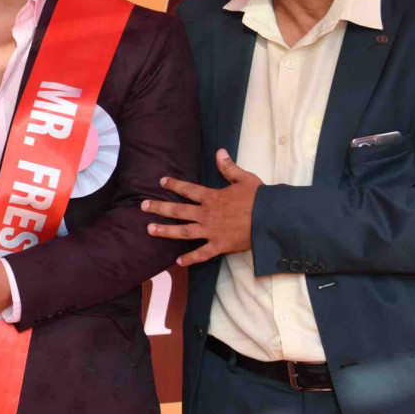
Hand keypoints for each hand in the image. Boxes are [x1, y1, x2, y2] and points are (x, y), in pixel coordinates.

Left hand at [142, 149, 261, 266]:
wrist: (271, 219)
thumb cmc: (260, 198)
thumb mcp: (245, 178)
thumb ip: (229, 167)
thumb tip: (219, 152)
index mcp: (212, 197)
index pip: (188, 190)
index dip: (174, 185)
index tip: (162, 182)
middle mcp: (207, 214)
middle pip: (178, 211)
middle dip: (159, 208)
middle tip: (143, 206)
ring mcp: (211, 231)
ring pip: (183, 232)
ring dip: (165, 231)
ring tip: (149, 229)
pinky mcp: (219, 245)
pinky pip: (202, 254)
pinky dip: (190, 258)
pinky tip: (178, 261)